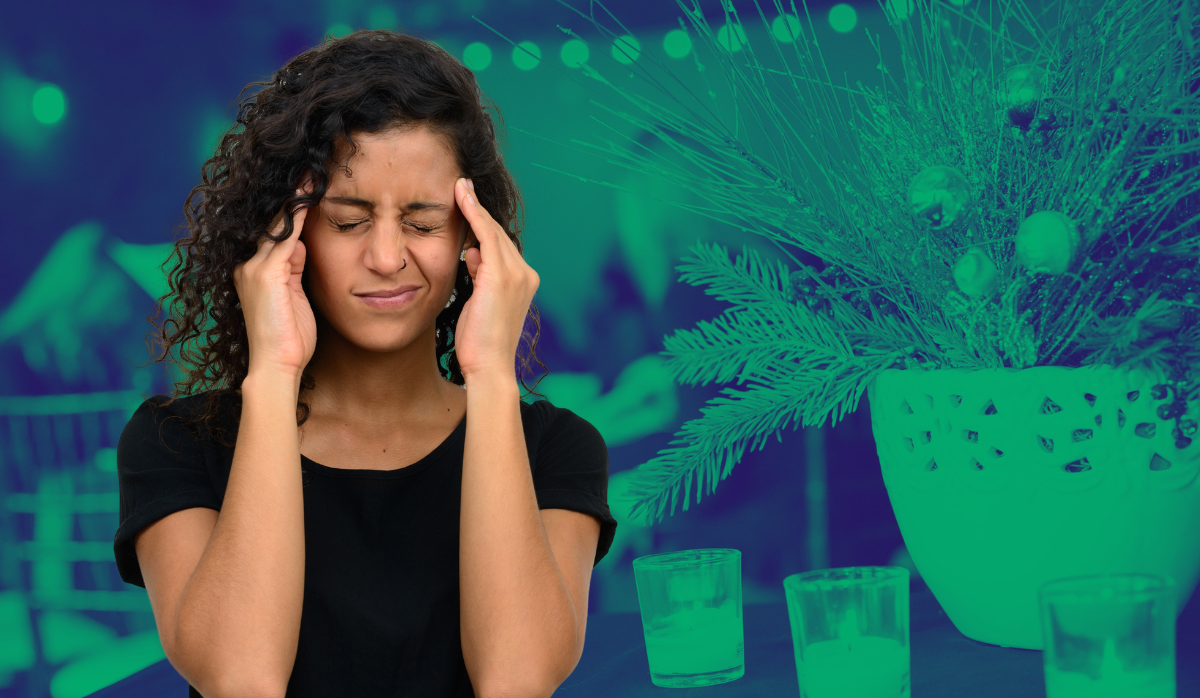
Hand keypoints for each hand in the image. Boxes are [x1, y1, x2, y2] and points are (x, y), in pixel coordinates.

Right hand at [232, 184, 316, 379]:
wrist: (277, 366)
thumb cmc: (290, 339)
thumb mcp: (295, 298)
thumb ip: (295, 270)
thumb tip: (302, 246)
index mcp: (254, 271)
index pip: (274, 232)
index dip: (290, 209)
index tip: (307, 186)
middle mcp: (249, 264)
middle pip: (273, 222)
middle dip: (292, 196)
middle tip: (311, 169)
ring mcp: (254, 268)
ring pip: (278, 224)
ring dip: (296, 198)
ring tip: (313, 174)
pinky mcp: (266, 274)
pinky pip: (287, 236)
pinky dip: (298, 216)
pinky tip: (310, 197)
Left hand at [452, 177, 539, 380]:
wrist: (489, 367)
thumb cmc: (480, 343)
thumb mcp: (479, 304)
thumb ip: (479, 277)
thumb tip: (472, 254)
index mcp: (524, 281)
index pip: (500, 246)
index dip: (483, 224)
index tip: (469, 205)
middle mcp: (526, 274)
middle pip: (498, 235)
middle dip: (479, 210)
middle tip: (462, 186)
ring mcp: (517, 273)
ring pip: (492, 232)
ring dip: (474, 207)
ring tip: (459, 187)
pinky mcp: (501, 275)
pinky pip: (485, 235)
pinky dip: (473, 214)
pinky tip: (461, 198)